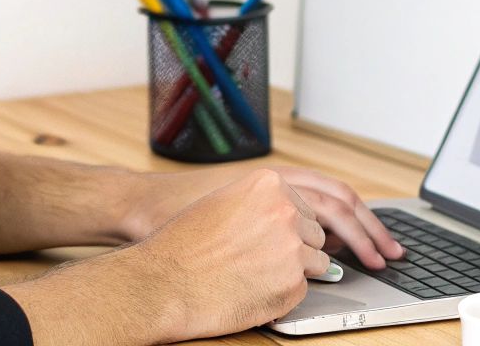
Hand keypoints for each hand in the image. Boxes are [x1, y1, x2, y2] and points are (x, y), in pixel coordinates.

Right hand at [135, 168, 328, 339]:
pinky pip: (302, 289)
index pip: (303, 207)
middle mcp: (286, 213)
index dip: (286, 227)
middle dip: (294, 247)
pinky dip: (284, 294)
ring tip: (256, 275)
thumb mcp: (222, 202)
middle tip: (260, 259)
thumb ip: (260, 204)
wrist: (163, 282)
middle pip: (313, 234)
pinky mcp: (291, 286)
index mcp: (269, 186)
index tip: (269, 237)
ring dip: (292, 270)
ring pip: (315, 263)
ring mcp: (292, 251)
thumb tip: (289, 217)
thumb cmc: (182, 244)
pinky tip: (254, 290)